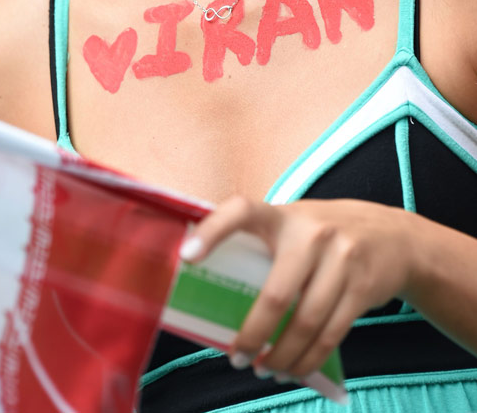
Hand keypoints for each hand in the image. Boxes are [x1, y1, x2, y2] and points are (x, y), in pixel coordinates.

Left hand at [179, 195, 413, 379]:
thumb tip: (217, 293)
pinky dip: (308, 359)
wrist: (394, 236)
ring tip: (265, 369)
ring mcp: (341, 259)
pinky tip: (295, 369)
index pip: (241, 211)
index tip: (186, 256)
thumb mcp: (295, 224)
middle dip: (253, 334)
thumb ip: (265, 246)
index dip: (213, 231)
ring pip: (305, 323)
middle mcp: (312, 233)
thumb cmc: (324, 234)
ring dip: (282, 356)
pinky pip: (330, 334)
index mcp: (283, 216)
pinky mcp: (362, 288)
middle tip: (237, 357)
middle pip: (277, 294)